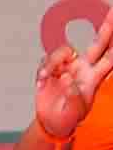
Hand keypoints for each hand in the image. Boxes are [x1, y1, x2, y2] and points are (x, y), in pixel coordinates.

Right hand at [33, 3, 112, 142]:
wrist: (50, 123)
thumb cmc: (68, 118)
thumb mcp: (75, 112)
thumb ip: (74, 95)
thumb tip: (67, 77)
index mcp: (94, 77)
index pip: (111, 56)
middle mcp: (83, 68)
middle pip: (98, 43)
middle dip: (107, 27)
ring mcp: (67, 67)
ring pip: (64, 51)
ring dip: (55, 61)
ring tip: (49, 76)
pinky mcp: (51, 69)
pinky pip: (46, 60)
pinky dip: (43, 69)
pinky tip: (43, 80)